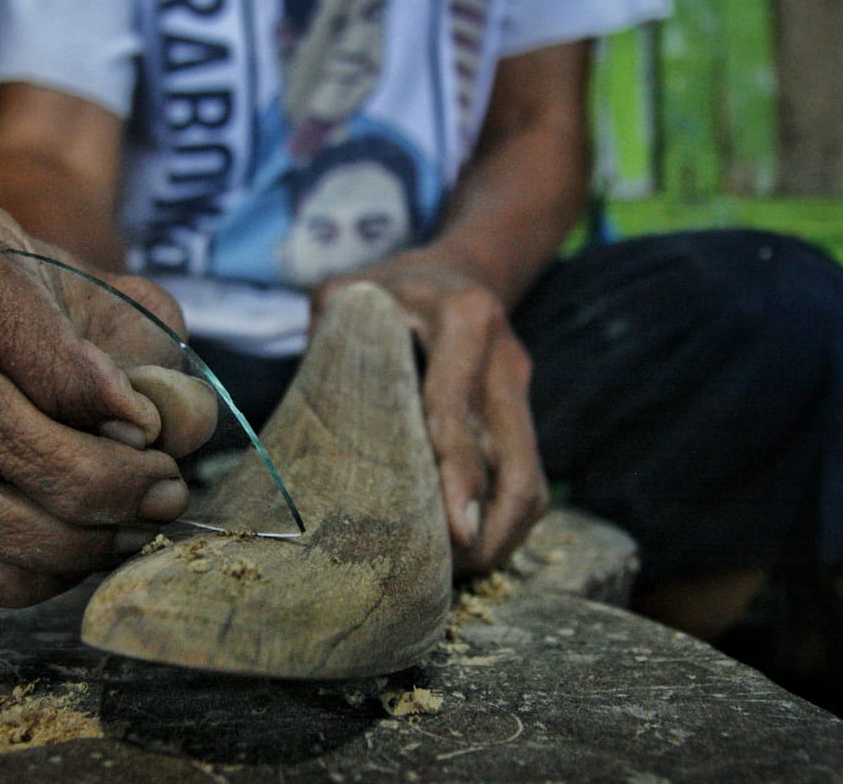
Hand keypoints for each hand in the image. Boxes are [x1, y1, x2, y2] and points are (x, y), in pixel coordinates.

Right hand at [0, 202, 216, 605]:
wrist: (47, 333)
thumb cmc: (94, 320)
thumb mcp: (142, 315)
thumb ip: (164, 369)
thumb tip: (168, 434)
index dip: (71, 380)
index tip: (144, 422)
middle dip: (85, 474)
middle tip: (162, 489)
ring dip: (62, 534)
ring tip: (135, 523)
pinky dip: (30, 574)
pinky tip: (87, 550)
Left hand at [312, 249, 547, 574]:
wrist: (459, 270)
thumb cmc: (390, 288)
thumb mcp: (350, 291)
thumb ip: (330, 334)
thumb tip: (311, 410)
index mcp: (464, 320)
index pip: (455, 411)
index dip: (455, 476)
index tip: (452, 531)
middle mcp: (505, 356)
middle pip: (513, 461)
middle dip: (490, 527)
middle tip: (452, 572)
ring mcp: (520, 388)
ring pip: (530, 479)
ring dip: (503, 534)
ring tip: (460, 573)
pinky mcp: (522, 414)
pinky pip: (527, 478)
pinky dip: (504, 520)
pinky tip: (470, 548)